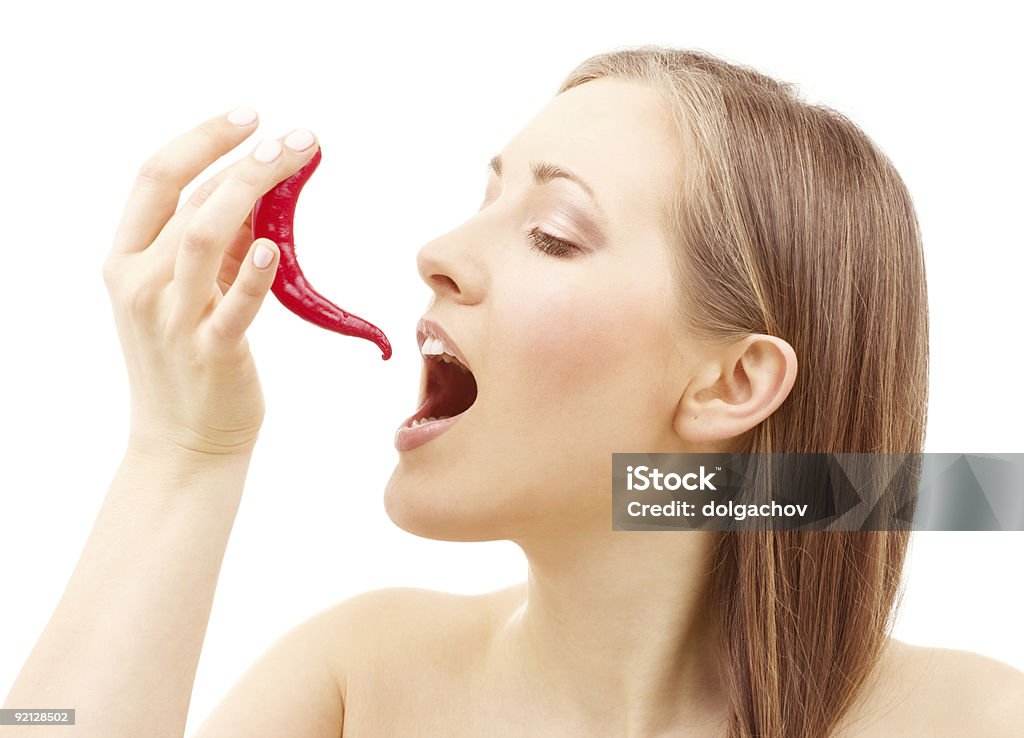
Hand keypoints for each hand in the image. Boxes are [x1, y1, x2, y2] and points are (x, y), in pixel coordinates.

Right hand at [102, 108, 318, 456]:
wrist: (183, 443)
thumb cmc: (187, 362)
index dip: (201, 139)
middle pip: (190, 198)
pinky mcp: (210, 352)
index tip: (248, 116)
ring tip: (292, 162)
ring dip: (252, 190)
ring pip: (204, 235)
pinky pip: (233, 306)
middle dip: (245, 158)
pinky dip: (252, 274)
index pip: (156, 178)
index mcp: (126, 260)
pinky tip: (272, 245)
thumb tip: (257, 198)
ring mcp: (171, 318)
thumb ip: (211, 248)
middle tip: (296, 138)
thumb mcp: (182, 295)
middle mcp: (139, 282)